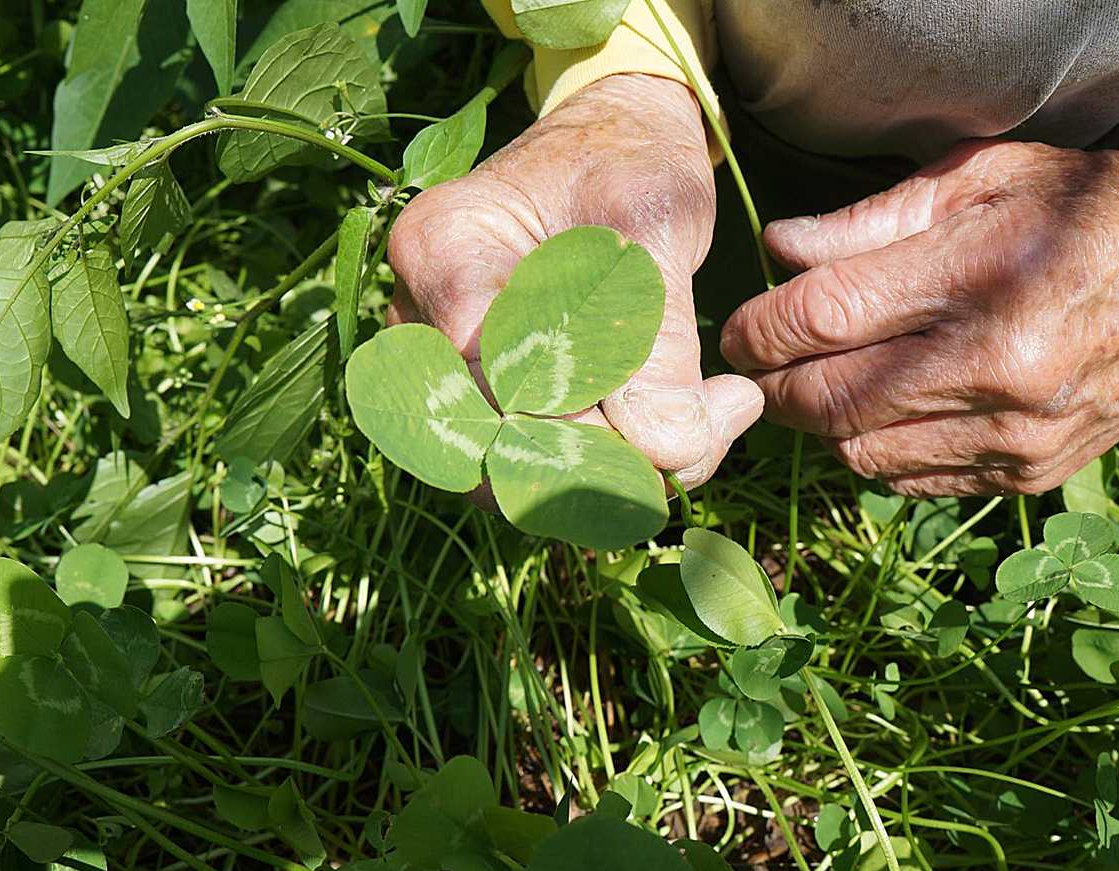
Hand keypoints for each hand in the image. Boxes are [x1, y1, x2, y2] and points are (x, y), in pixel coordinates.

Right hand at [387, 74, 762, 490]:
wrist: (612, 144)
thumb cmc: (630, 165)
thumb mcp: (659, 226)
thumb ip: (659, 335)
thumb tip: (665, 449)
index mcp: (446, 251)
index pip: (501, 384)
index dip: (592, 433)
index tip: (693, 432)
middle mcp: (417, 314)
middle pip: (488, 443)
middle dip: (600, 468)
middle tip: (701, 441)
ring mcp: (434, 356)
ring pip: (500, 467)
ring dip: (599, 477)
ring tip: (692, 439)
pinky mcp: (470, 386)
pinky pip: (517, 456)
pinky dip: (592, 467)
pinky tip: (662, 437)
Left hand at [721, 139, 1118, 496]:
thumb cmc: (1081, 211)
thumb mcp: (981, 178)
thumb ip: (870, 221)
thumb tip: (780, 250)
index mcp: (981, 275)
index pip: (823, 319)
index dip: (758, 330)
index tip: (738, 329)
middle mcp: (998, 366)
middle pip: (828, 399)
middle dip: (773, 385)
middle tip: (761, 362)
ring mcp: (1015, 433)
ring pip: (859, 452)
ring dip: (820, 422)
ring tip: (820, 381)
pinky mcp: (1027, 474)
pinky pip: (909, 481)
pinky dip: (873, 450)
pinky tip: (878, 410)